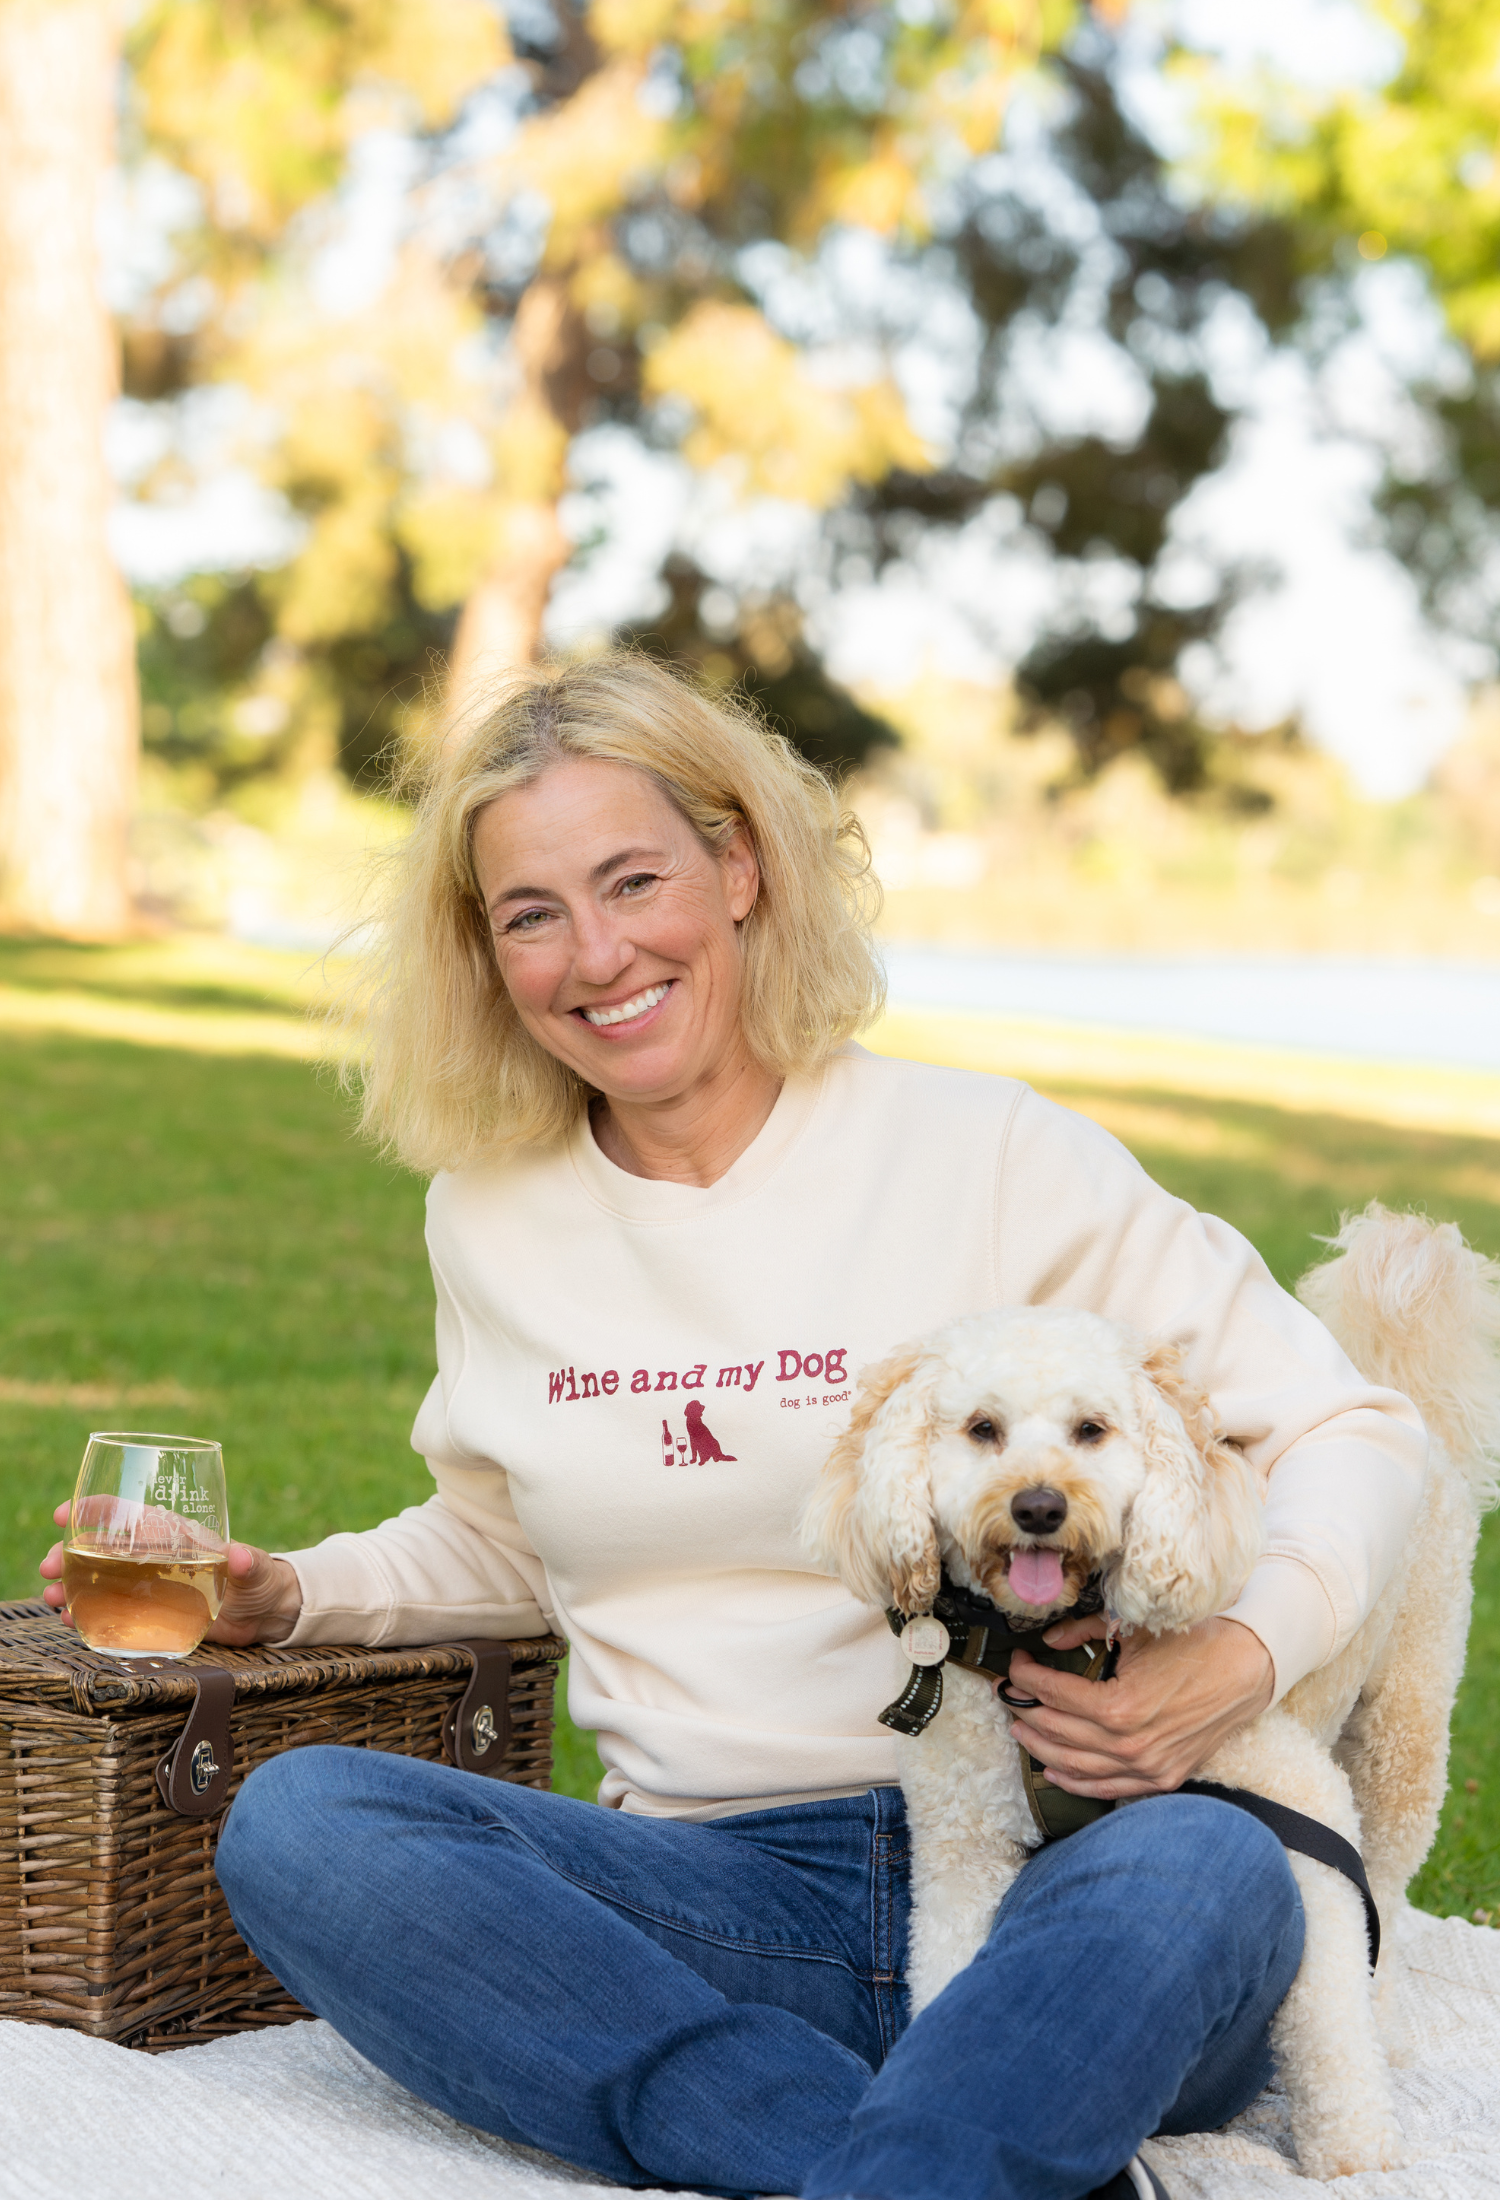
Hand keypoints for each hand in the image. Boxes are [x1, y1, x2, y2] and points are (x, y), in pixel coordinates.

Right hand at [39, 1502, 303, 1645]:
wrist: (267, 1614)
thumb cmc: (263, 1581)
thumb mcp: (256, 1569)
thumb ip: (247, 1563)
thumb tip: (239, 1556)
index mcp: (175, 1534)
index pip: (130, 1514)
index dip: (95, 1509)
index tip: (63, 1513)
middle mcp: (156, 1556)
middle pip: (103, 1547)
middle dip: (69, 1552)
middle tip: (46, 1566)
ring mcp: (150, 1585)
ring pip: (99, 1579)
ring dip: (71, 1584)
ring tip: (52, 1597)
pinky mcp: (152, 1613)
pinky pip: (111, 1610)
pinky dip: (87, 1612)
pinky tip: (71, 1619)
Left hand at [1005, 1614, 1274, 1800]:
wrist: (1246, 1670)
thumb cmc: (1193, 1644)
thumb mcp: (1134, 1629)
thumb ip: (1085, 1633)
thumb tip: (1049, 1641)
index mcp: (1119, 1706)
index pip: (1054, 1694)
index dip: (1027, 1677)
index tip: (1016, 1663)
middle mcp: (1129, 1745)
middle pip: (1058, 1731)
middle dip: (1026, 1710)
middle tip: (1010, 1694)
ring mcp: (1146, 1767)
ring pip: (1076, 1765)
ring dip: (1042, 1748)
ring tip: (1020, 1731)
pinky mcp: (1162, 1778)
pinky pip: (1108, 1788)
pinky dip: (1077, 1781)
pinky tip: (1054, 1770)